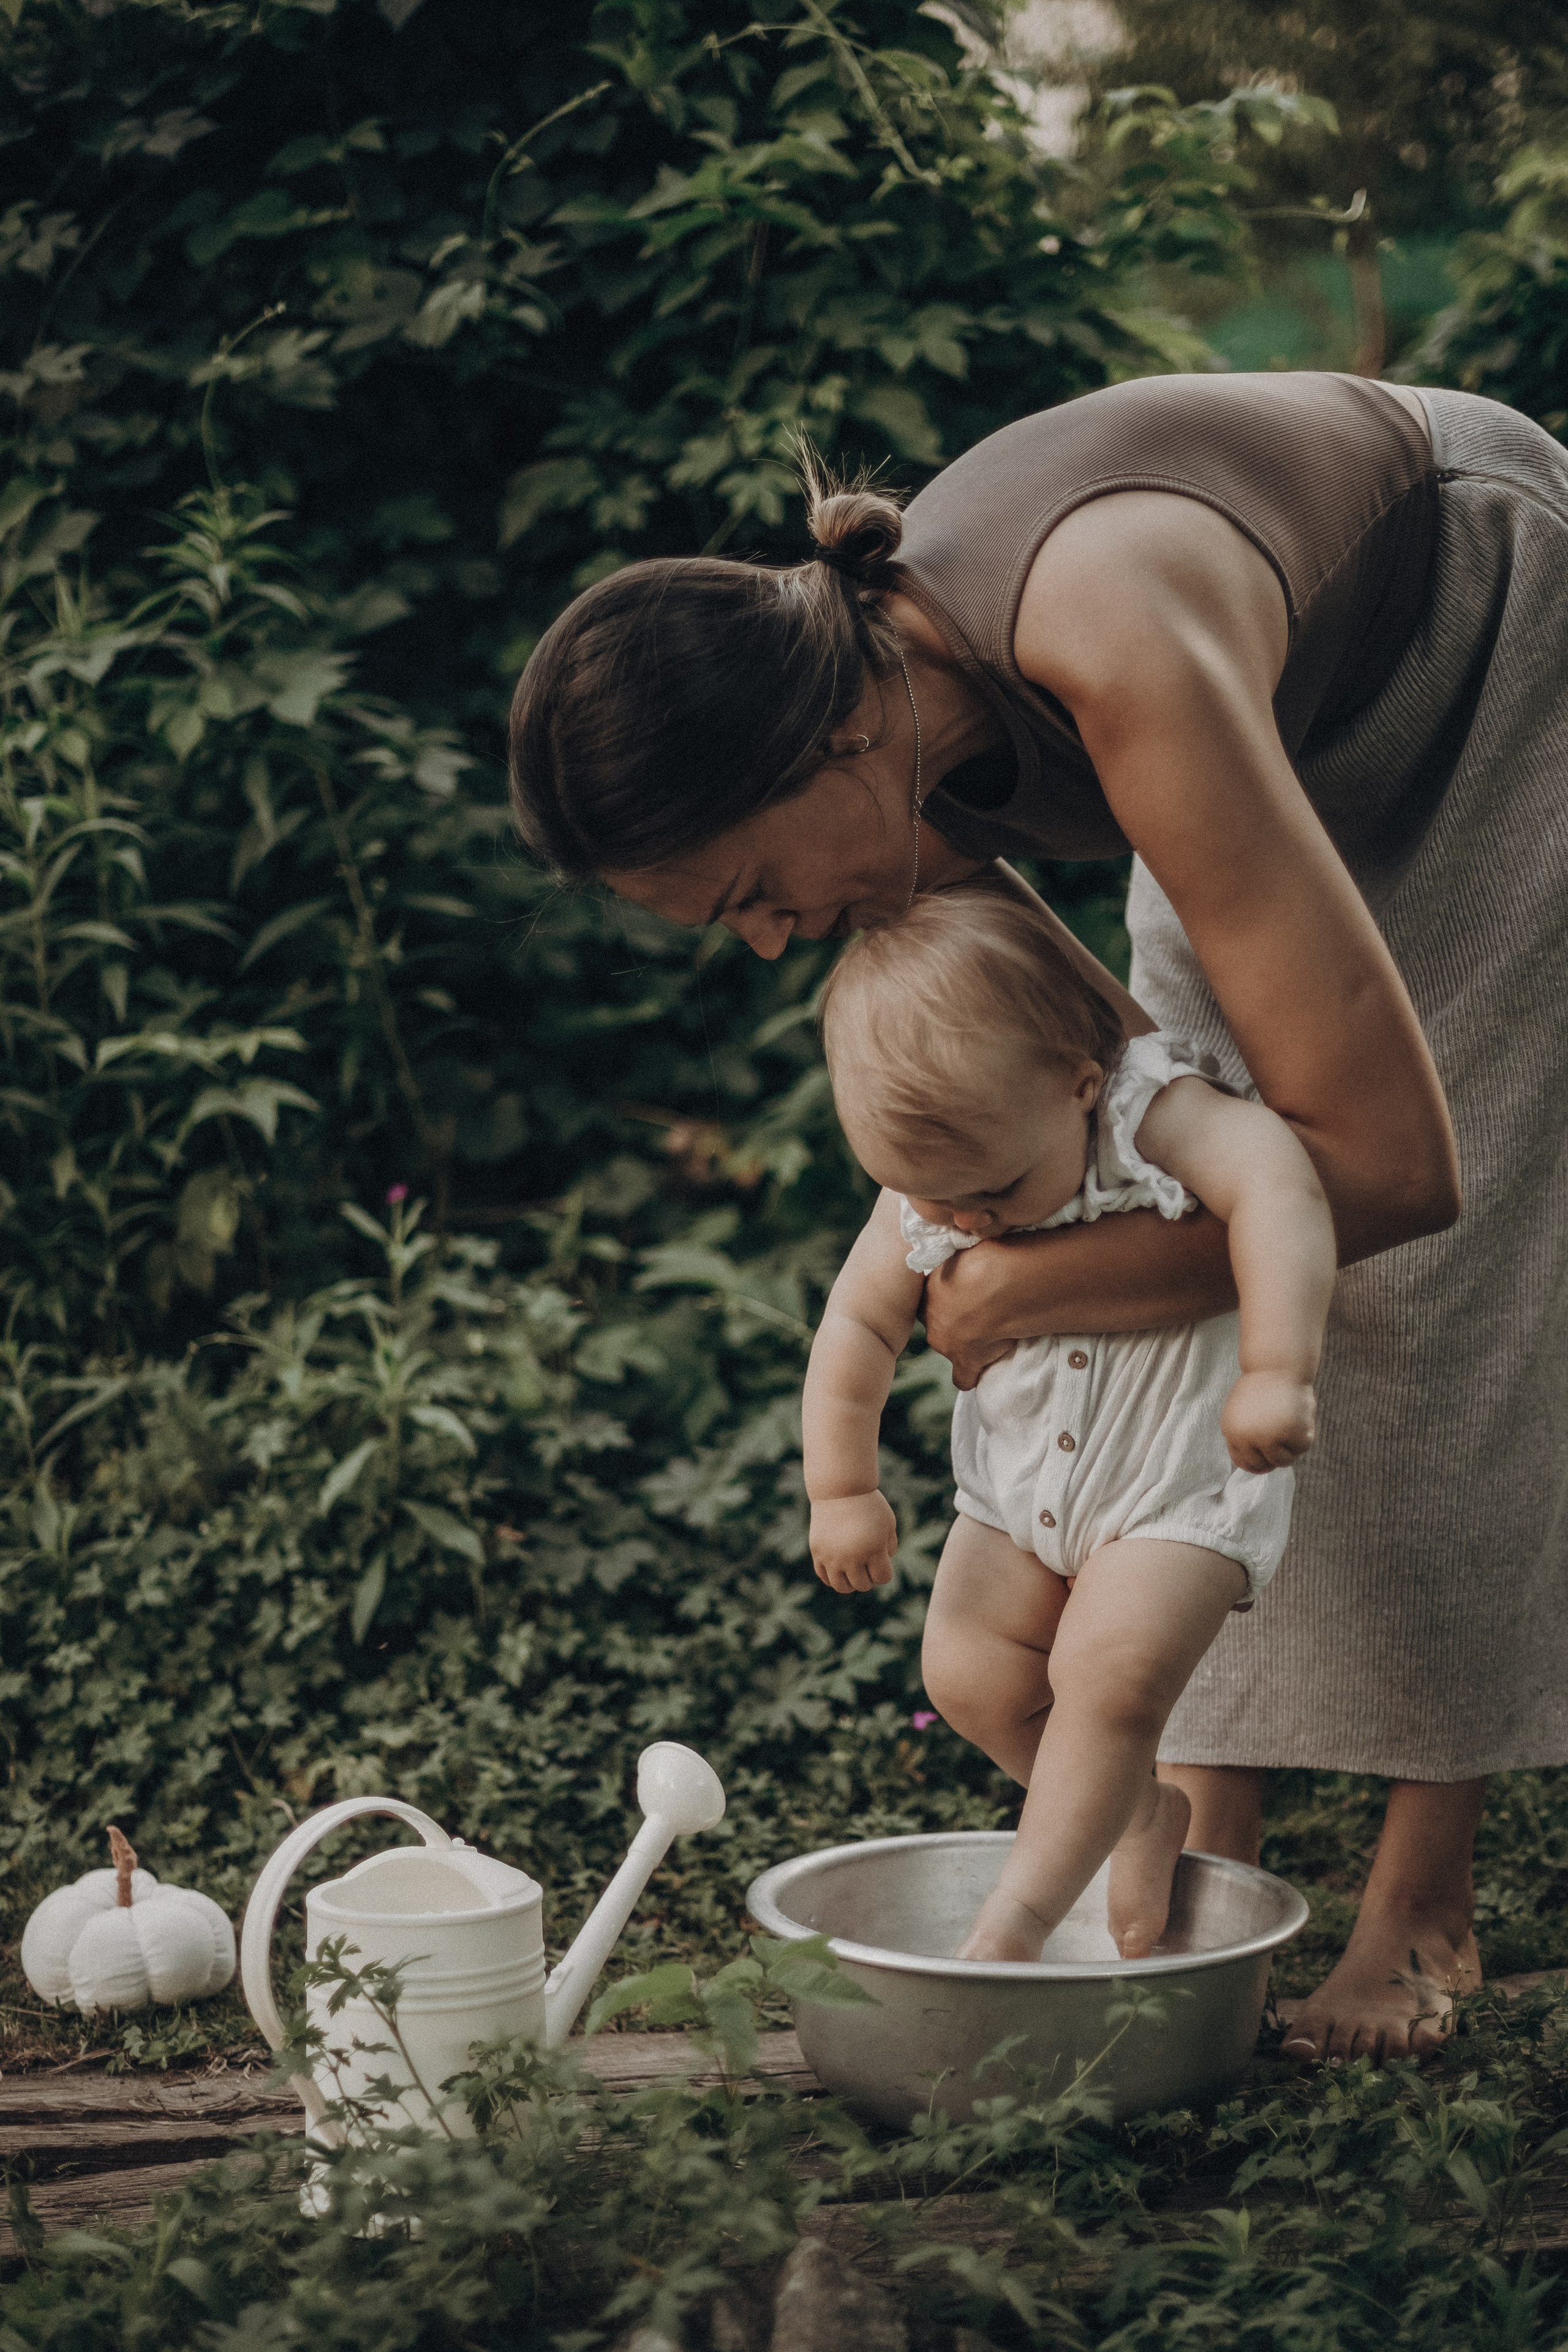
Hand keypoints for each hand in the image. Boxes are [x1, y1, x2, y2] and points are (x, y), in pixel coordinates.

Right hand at [810, 1491, 897, 1591]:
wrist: (840, 1490)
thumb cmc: (868, 1505)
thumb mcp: (888, 1524)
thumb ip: (889, 1549)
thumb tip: (880, 1571)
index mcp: (873, 1549)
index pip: (882, 1578)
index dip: (884, 1571)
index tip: (881, 1559)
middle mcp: (851, 1557)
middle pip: (863, 1585)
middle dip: (869, 1576)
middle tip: (867, 1561)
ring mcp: (832, 1556)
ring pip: (842, 1587)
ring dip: (851, 1582)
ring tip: (853, 1569)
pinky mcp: (817, 1553)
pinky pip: (825, 1577)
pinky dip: (833, 1577)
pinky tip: (839, 1567)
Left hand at [918, 1247, 1017, 1391]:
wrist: (1003, 1283)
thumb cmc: (987, 1255)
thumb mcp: (964, 1249)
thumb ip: (958, 1258)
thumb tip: (961, 1249)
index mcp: (929, 1289)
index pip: (930, 1297)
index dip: (947, 1296)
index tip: (964, 1293)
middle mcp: (932, 1318)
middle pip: (937, 1323)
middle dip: (954, 1320)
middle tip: (979, 1311)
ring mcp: (947, 1343)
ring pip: (949, 1347)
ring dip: (965, 1343)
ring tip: (989, 1334)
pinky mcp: (967, 1361)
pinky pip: (965, 1377)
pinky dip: (973, 1373)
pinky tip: (983, 1368)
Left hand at [1222, 1370, 1316, 1471]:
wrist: (1276, 1365)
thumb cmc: (1260, 1388)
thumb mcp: (1242, 1413)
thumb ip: (1245, 1437)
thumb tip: (1259, 1466)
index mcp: (1232, 1432)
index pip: (1244, 1462)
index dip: (1256, 1465)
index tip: (1266, 1462)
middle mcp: (1248, 1437)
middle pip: (1264, 1465)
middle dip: (1273, 1458)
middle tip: (1282, 1441)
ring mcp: (1270, 1436)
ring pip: (1284, 1461)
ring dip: (1290, 1448)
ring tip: (1290, 1426)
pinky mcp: (1292, 1431)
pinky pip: (1301, 1448)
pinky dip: (1304, 1436)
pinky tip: (1300, 1418)